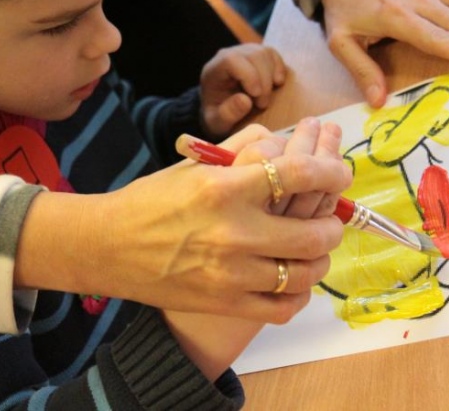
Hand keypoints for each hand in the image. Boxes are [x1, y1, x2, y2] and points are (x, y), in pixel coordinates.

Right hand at [88, 119, 349, 324]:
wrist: (107, 246)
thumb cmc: (152, 199)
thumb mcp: (196, 164)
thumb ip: (245, 148)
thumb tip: (289, 141)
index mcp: (224, 187)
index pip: (298, 174)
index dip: (331, 172)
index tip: (341, 173)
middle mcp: (232, 232)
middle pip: (313, 233)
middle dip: (333, 224)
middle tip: (331, 219)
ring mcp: (230, 274)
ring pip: (304, 273)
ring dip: (319, 259)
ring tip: (315, 249)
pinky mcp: (225, 304)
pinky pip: (284, 307)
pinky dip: (299, 295)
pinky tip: (295, 281)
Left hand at [199, 44, 286, 137]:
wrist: (221, 108)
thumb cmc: (218, 115)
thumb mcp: (217, 123)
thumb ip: (227, 114)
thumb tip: (245, 100)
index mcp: (214, 70)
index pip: (231, 59)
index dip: (249, 75)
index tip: (256, 95)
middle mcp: (228, 55)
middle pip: (253, 55)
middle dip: (264, 81)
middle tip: (262, 104)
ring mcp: (244, 52)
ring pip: (264, 53)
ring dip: (271, 76)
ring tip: (266, 97)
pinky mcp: (258, 54)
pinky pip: (272, 53)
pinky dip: (279, 69)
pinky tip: (276, 83)